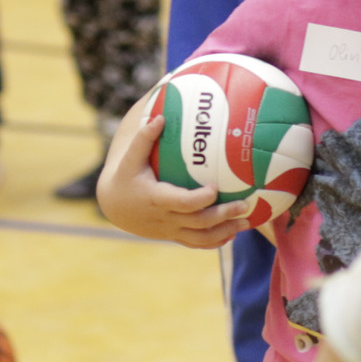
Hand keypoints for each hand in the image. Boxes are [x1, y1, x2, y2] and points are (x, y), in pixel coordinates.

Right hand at [96, 114, 251, 247]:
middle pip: (199, 222)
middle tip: (244, 204)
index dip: (201, 198)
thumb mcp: (130, 159)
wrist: (114, 207)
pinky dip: (215, 241)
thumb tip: (160, 118)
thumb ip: (143, 139)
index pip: (183, 203)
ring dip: (225, 231)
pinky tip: (232, 233)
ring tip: (246, 222)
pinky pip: (196, 244)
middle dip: (223, 215)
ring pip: (201, 237)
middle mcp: (165, 218)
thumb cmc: (125, 178)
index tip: (216, 187)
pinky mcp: (173, 236)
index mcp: (156, 199)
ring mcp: (170, 230)